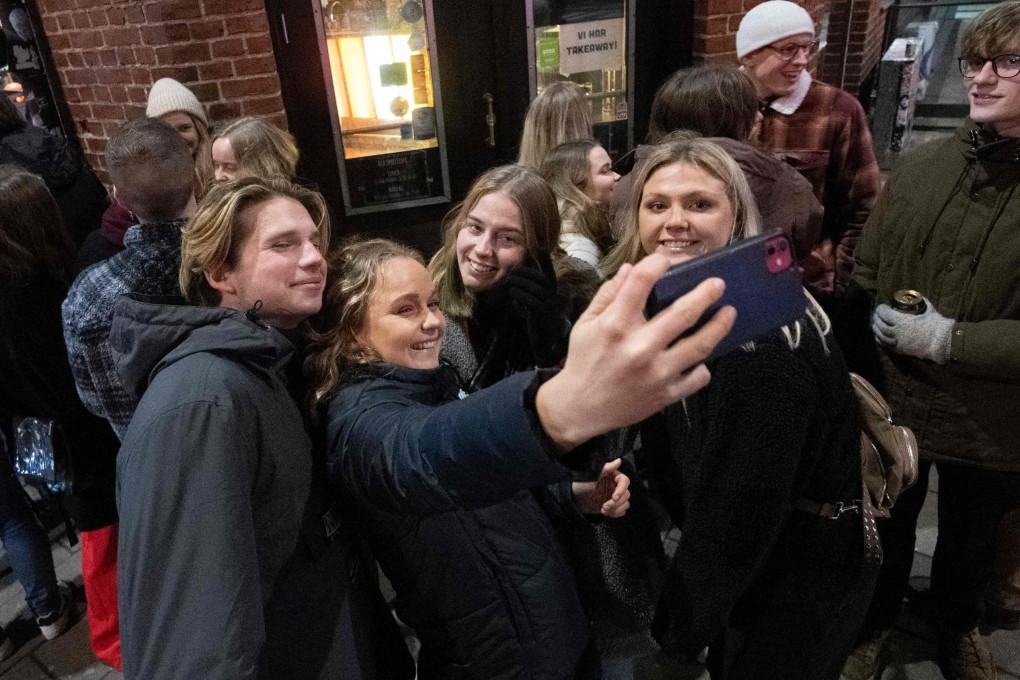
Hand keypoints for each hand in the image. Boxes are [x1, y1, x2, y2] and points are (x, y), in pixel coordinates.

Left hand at [503, 262, 568, 364]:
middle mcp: (552, 295)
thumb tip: (513, 276)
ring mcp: (548, 305)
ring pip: (535, 288)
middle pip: (540, 278)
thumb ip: (528, 289)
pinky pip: (531, 300)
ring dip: (519, 283)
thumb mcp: (534, 301)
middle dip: (525, 271)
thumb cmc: (538, 318)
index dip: (545, 260)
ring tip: (508, 281)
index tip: (541, 247)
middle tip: (512, 270)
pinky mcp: (541, 314)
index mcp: (551, 291)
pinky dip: (520, 295)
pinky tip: (512, 293)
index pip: (549, 272)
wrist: (546, 339)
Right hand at [536, 254, 735, 449]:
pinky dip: (702, 366)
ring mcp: (656, 373)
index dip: (657, 264)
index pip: (641, 283)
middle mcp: (639, 347)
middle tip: (718, 284)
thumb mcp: (586, 323)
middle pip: (683, 313)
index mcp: (615, 326)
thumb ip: (608, 295)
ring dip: (719, 326)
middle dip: (706, 294)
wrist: (580, 409)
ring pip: (699, 345)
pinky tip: (700, 357)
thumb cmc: (584, 361)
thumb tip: (630, 269)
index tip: (666, 260)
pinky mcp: (666, 394)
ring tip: (729, 312)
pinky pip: (697, 377)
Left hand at [572, 458, 630, 516]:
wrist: (574, 500)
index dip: (621, 490)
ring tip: (603, 509)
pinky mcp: (613, 507)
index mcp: (613, 476)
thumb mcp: (593, 475)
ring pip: (626, 503)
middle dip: (616, 503)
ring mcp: (615, 497)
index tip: (614, 498)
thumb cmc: (581, 484)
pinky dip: (615, 513)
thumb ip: (606, 468)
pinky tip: (605, 512)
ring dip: (616, 509)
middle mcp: (616, 486)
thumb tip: (619, 460)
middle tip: (604, 506)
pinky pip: (622, 511)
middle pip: (626, 494)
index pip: (625, 481)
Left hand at [872, 300, 953, 363]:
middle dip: (877, 318)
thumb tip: (916, 297)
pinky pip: (885, 345)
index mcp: (903, 321)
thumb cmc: (936, 325)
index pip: (885, 314)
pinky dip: (879, 340)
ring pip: (881, 335)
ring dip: (876, 329)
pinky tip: (878, 336)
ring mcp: (897, 342)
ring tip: (875, 324)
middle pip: (881, 325)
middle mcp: (897, 332)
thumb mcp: (928, 309)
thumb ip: (921, 302)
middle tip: (876, 314)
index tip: (881, 307)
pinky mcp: (900, 350)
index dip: (880, 309)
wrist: (942, 342)